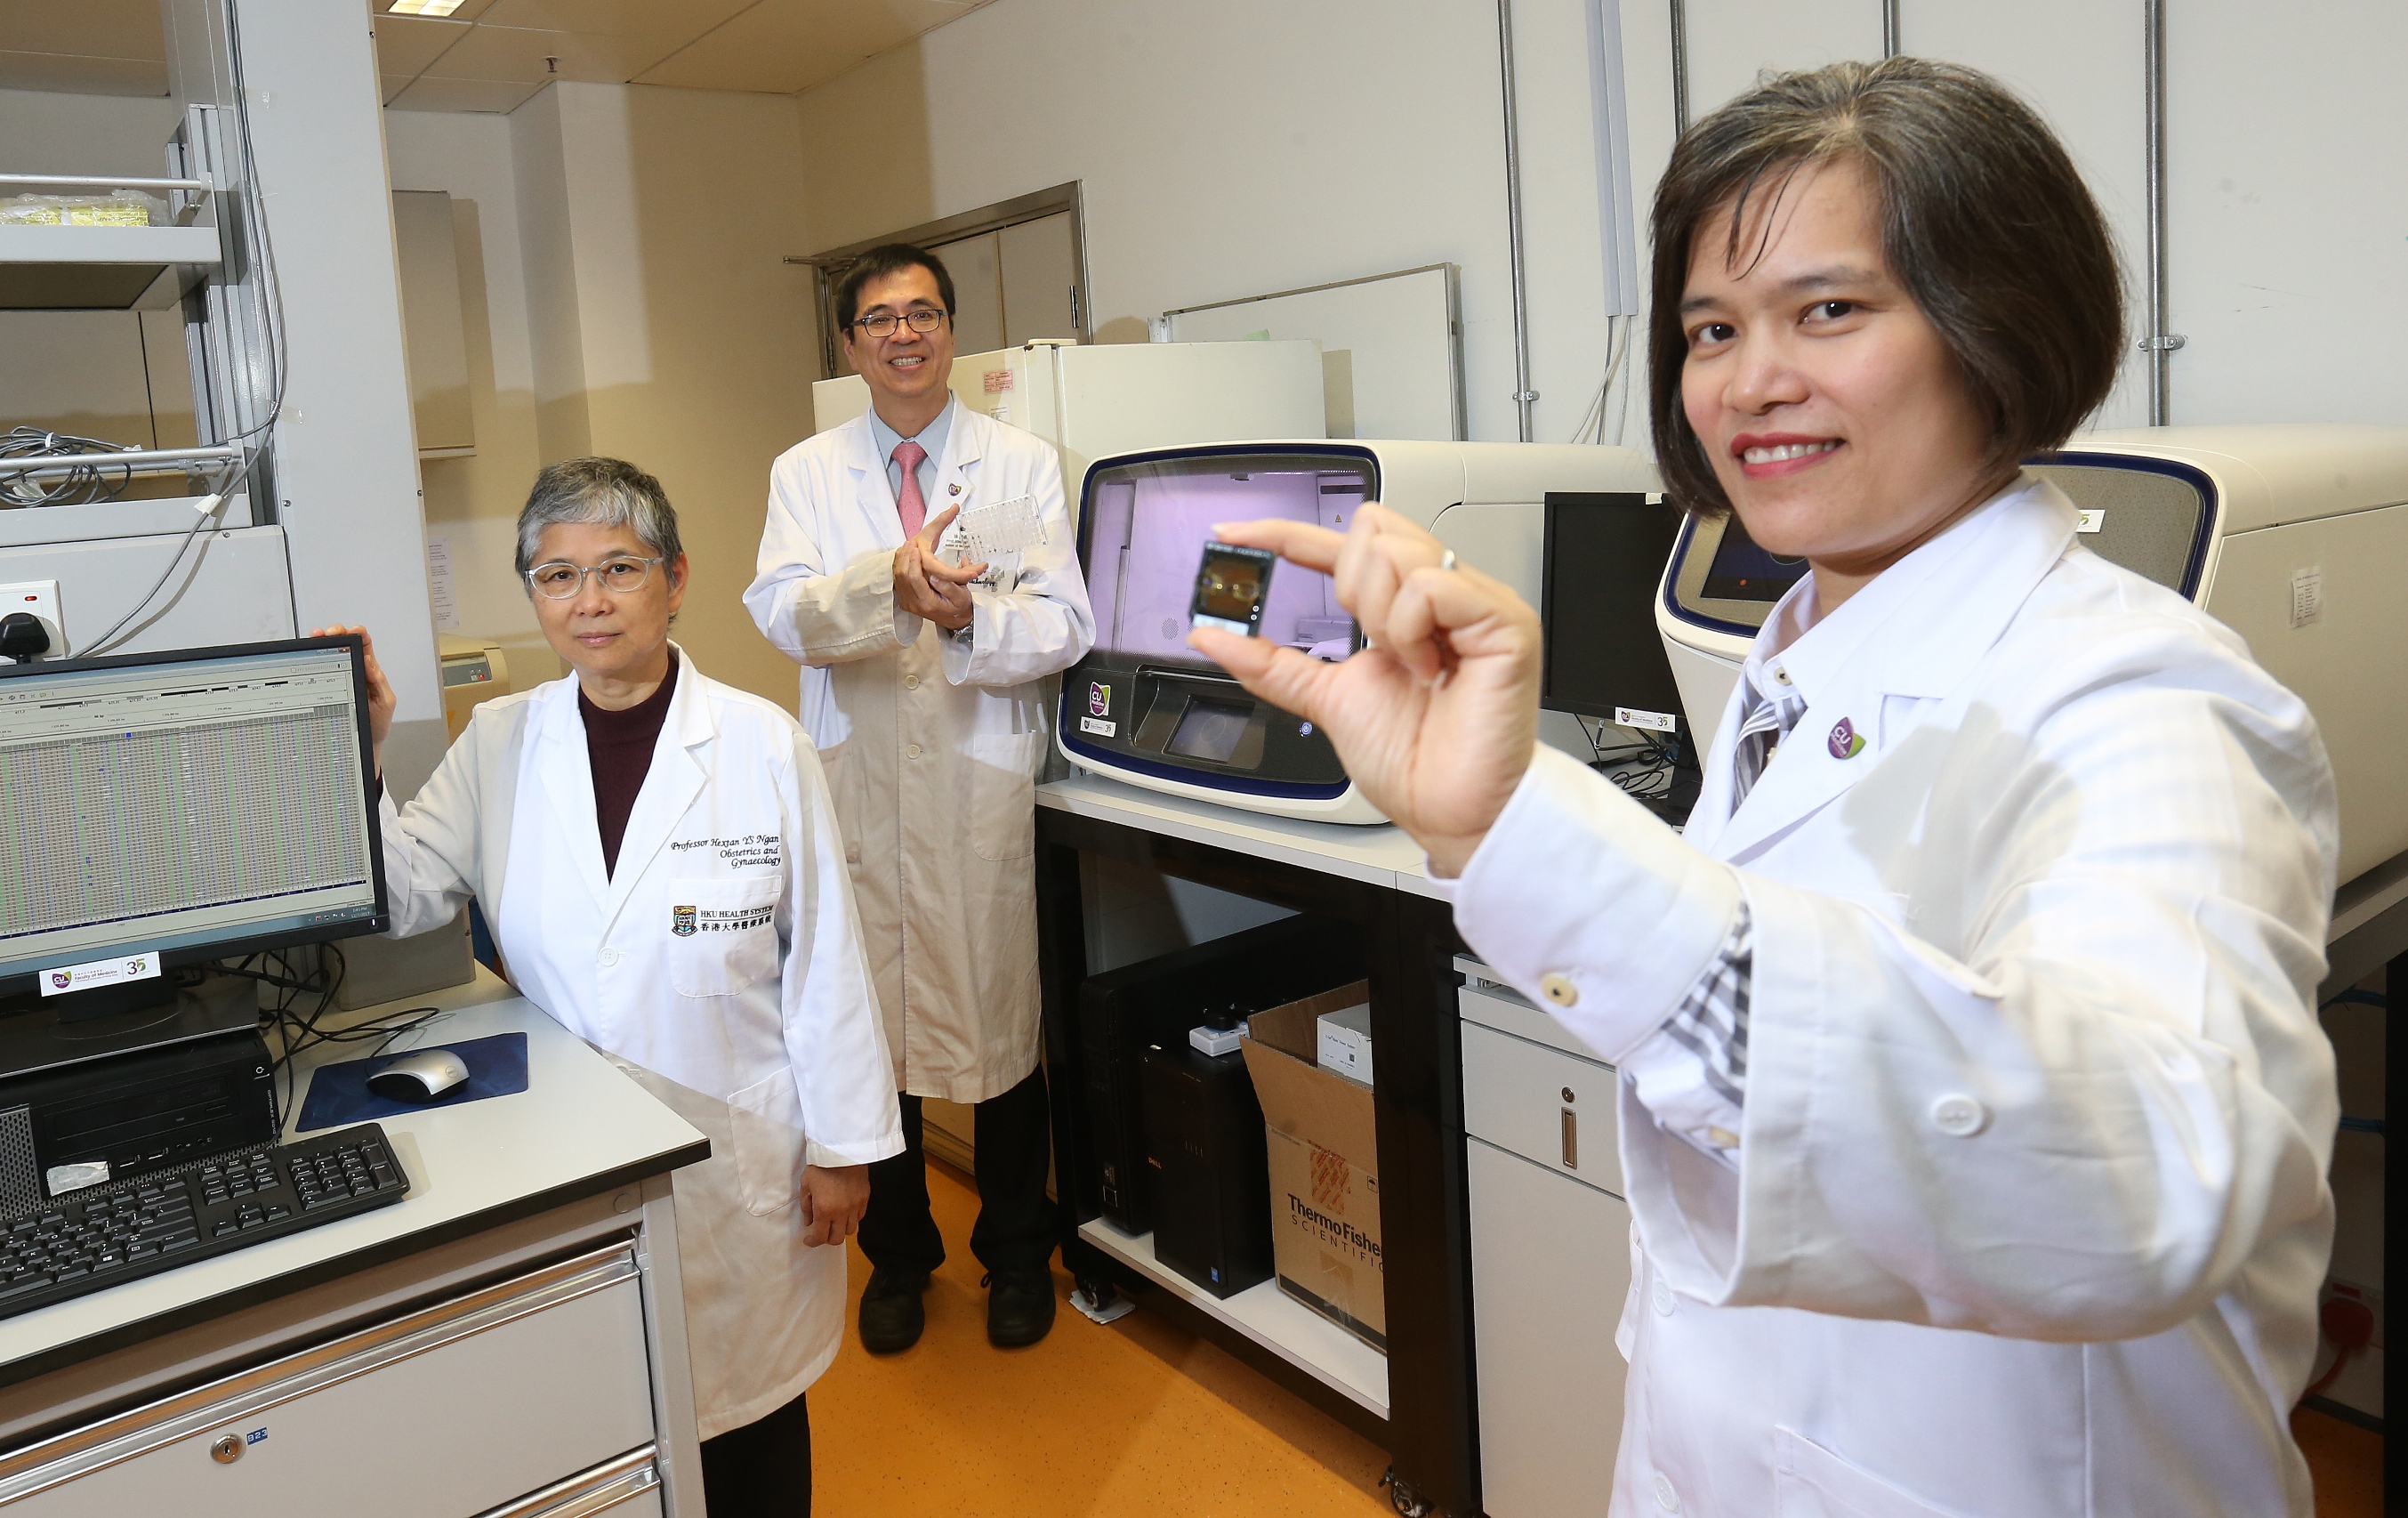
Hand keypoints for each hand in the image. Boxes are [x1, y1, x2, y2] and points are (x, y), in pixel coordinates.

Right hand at [310, 624, 395, 775]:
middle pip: (343, 645)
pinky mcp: (324, 687)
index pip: (364, 646)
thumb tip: (370, 661)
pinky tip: (308, 652)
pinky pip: (317, 669)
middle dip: (337, 633)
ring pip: (328, 654)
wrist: (362, 744)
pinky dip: (311, 657)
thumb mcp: (385, 703)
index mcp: (369, 672)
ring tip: (317, 636)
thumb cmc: (375, 724)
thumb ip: (379, 682)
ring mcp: (337, 678)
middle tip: (331, 633)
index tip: (353, 631)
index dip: (359, 634)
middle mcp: (352, 672)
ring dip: (322, 642)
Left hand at [799, 1163, 869, 1246]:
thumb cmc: (820, 1166)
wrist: (842, 1150)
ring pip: (850, 1230)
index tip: (808, 1240)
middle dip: (827, 1239)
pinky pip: (859, 1217)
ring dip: (840, 1229)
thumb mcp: (805, 1184)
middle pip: (837, 1239)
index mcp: (824, 1210)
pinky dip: (852, 1219)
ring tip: (834, 1222)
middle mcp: (841, 1213)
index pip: (820, 1237)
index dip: (813, 1242)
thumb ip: (806, 1206)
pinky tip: (845, 1212)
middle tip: (822, 1232)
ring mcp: (855, 1206)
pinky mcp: (865, 1198)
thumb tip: (809, 1221)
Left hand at [892, 504, 985, 631]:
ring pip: (898, 577)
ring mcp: (907, 602)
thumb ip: (950, 587)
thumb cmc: (959, 606)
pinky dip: (900, 566)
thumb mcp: (962, 597)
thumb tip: (936, 577)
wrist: (954, 619)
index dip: (913, 561)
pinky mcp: (905, 599)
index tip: (916, 548)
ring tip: (907, 546)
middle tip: (910, 543)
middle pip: (902, 576)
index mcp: (927, 603)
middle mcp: (914, 604)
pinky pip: (898, 580)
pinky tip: (905, 556)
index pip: (914, 578)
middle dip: (905, 557)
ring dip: (901, 560)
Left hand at [1188, 503, 1539, 876]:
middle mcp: (1445, 595)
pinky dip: (1409, 630)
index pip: (1344, 546)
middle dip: (1350, 586)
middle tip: (1369, 644)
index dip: (1285, 532)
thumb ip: (1271, 664)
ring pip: (1396, 551)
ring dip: (1379, 617)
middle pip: (1373, 527)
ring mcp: (1477, 603)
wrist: (1453, 815)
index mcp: (1406, 607)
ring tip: (1407, 664)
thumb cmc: (1413, 763)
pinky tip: (1428, 667)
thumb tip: (1213, 635)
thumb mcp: (1325, 700)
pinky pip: (1430, 586)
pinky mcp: (1505, 622)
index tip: (1232, 535)